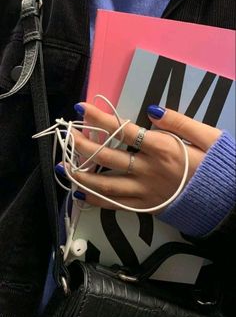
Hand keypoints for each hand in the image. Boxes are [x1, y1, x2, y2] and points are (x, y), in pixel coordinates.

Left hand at [69, 103, 220, 212]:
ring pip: (108, 185)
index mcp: (164, 149)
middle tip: (68, 135)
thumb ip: (179, 121)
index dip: (101, 118)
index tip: (82, 108)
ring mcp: (146, 192)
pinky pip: (117, 206)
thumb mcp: (207, 136)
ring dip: (83, 175)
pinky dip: (97, 200)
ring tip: (64, 167)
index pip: (125, 131)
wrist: (226, 199)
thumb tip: (151, 110)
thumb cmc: (216, 165)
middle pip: (110, 157)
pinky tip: (81, 193)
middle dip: (85, 145)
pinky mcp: (147, 207)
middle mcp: (150, 171)